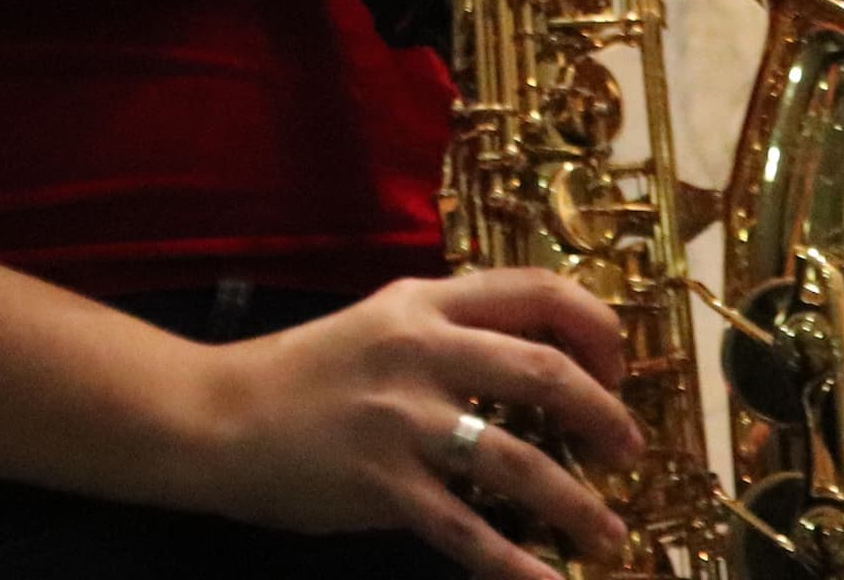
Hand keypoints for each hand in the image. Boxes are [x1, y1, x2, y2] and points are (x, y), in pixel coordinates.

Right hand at [171, 270, 640, 573]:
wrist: (214, 418)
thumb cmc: (300, 374)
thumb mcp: (376, 324)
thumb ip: (446, 328)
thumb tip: (536, 356)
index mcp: (422, 304)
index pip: (536, 290)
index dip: (597, 328)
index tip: (618, 369)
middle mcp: (419, 353)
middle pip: (545, 374)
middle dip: (606, 419)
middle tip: (629, 453)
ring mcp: (402, 421)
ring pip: (520, 462)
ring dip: (580, 506)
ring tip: (611, 535)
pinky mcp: (383, 486)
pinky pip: (469, 533)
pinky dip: (519, 566)